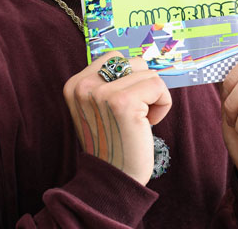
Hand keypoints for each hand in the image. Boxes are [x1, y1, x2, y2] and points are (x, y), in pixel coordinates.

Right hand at [63, 52, 171, 184]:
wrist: (113, 181)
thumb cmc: (114, 142)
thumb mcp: (98, 107)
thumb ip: (108, 82)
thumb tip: (140, 60)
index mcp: (75, 84)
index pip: (114, 56)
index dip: (128, 78)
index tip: (123, 105)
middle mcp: (84, 85)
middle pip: (132, 61)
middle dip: (141, 85)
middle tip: (133, 114)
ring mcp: (102, 92)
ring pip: (147, 72)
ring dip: (152, 96)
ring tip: (139, 119)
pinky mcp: (123, 102)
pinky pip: (158, 86)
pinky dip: (162, 105)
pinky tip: (147, 124)